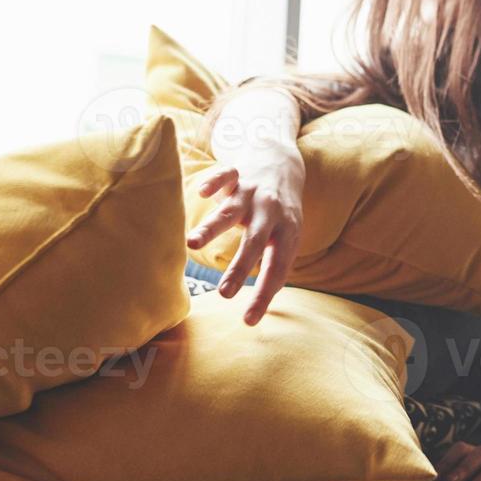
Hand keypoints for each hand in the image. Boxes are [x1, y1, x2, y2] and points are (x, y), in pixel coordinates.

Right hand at [185, 151, 304, 325]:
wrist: (280, 160)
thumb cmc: (281, 210)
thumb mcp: (288, 237)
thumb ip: (277, 265)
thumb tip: (265, 300)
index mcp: (286, 232)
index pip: (277, 268)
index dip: (264, 294)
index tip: (248, 320)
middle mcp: (270, 213)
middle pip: (255, 242)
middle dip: (239, 268)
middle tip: (225, 294)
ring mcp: (252, 193)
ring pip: (231, 212)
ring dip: (212, 227)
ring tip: (191, 244)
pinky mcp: (236, 174)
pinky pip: (224, 176)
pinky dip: (213, 182)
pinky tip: (201, 193)